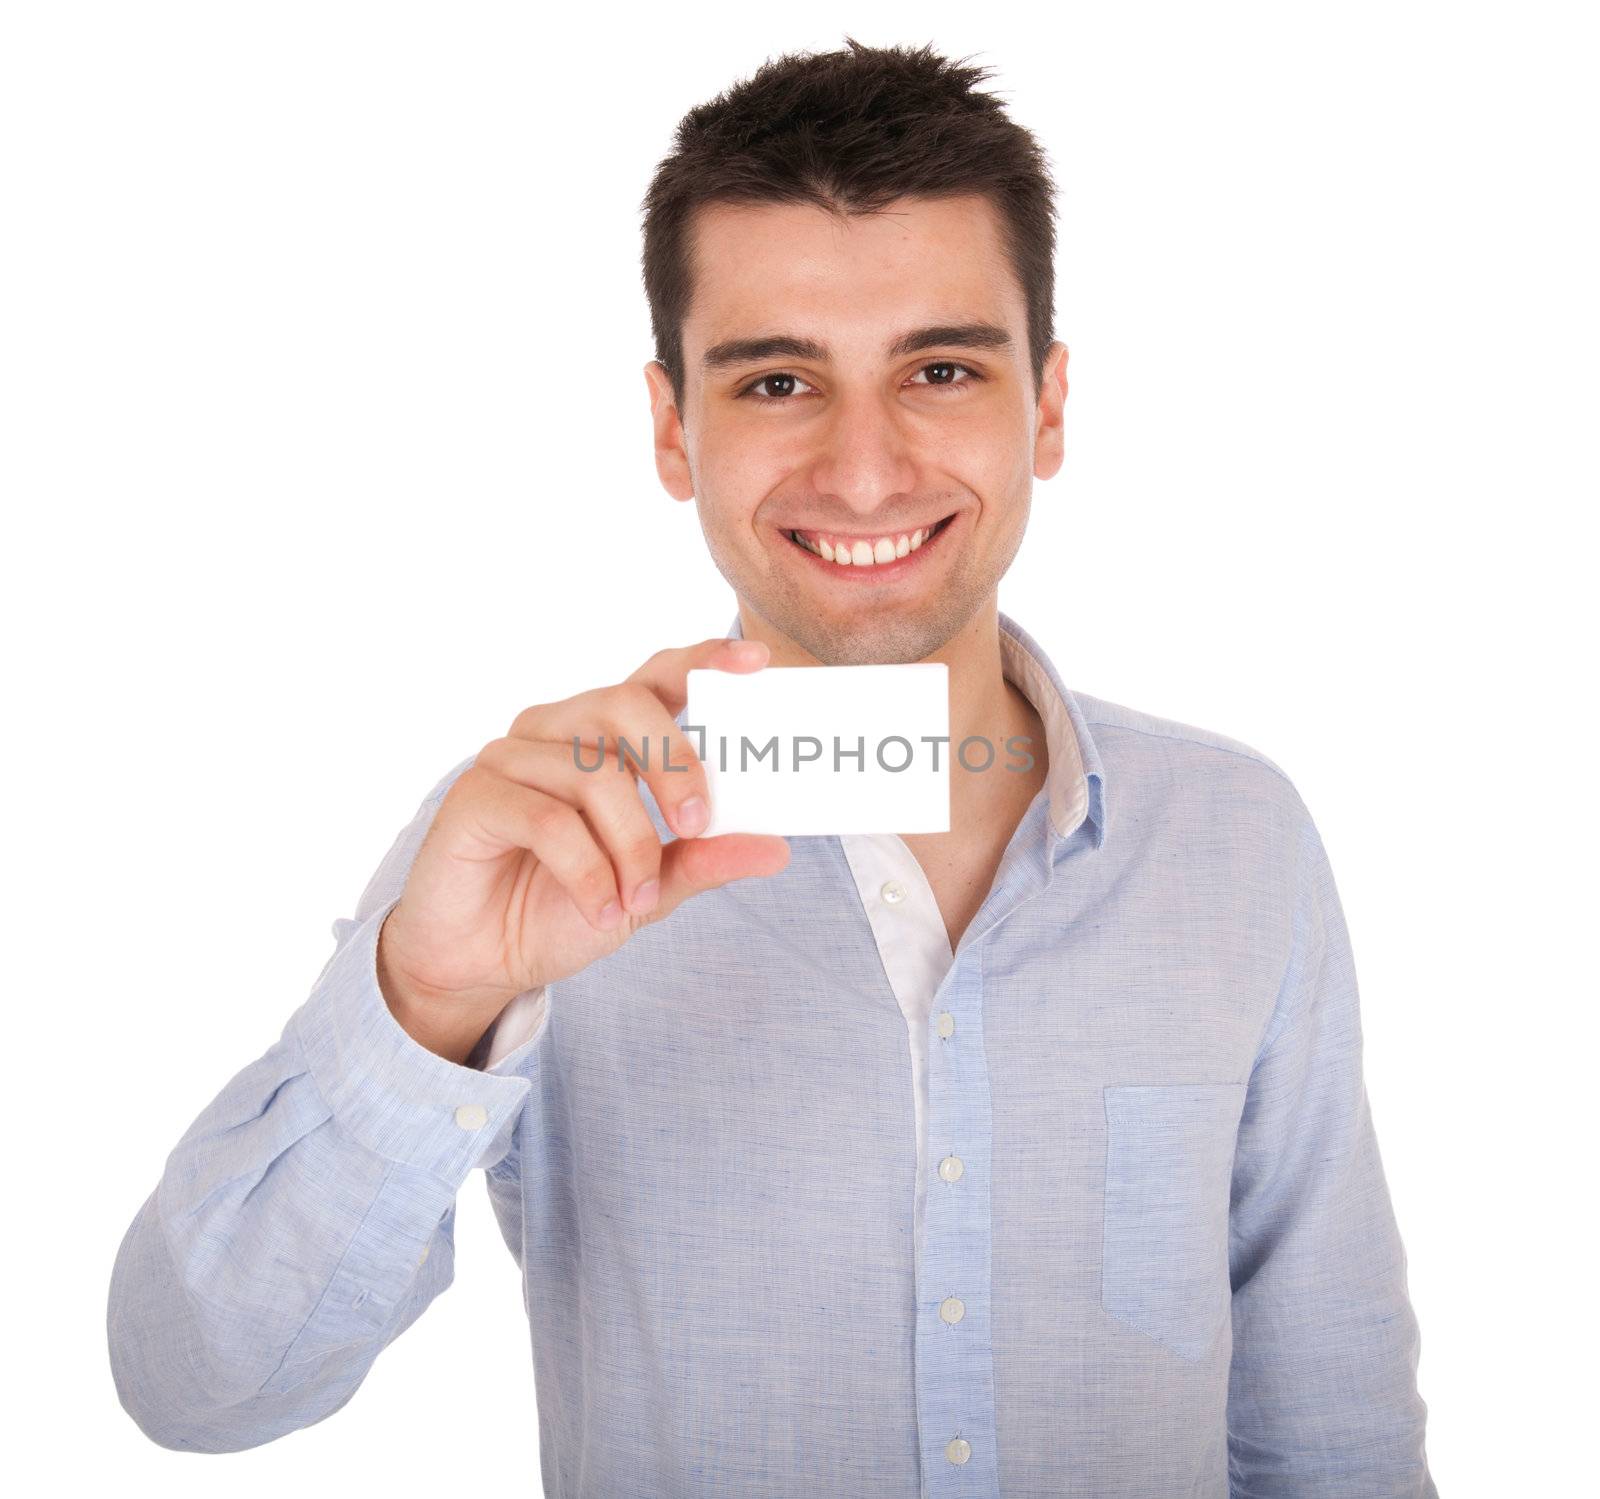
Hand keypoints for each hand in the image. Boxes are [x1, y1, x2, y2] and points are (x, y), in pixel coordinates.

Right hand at [377, 637, 789, 1031]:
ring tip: (635, 902)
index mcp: (603, 738)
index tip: (757, 662)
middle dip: (675, 762)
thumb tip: (776, 848)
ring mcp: (511, 757)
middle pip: (625, 704)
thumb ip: (703, 860)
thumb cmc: (563, 907)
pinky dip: (588, 872)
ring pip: (593, 773)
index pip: (656, 678)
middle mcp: (556, 731)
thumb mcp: (649, 890)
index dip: (703, 661)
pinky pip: (548, 819)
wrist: (483, 962)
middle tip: (697, 822)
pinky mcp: (476, 796)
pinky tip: (601, 910)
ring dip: (630, 846)